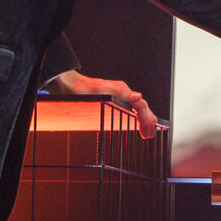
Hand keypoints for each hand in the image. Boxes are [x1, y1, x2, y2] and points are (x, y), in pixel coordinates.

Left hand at [44, 69, 161, 136]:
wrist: (69, 86)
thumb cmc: (83, 89)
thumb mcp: (103, 91)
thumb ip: (122, 93)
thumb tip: (139, 97)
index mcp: (123, 91)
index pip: (141, 106)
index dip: (146, 119)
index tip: (149, 131)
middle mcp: (122, 93)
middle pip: (140, 107)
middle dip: (147, 121)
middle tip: (150, 134)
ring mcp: (117, 96)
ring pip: (135, 109)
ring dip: (142, 120)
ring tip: (146, 131)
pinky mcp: (111, 100)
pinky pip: (128, 109)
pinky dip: (133, 117)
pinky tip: (132, 122)